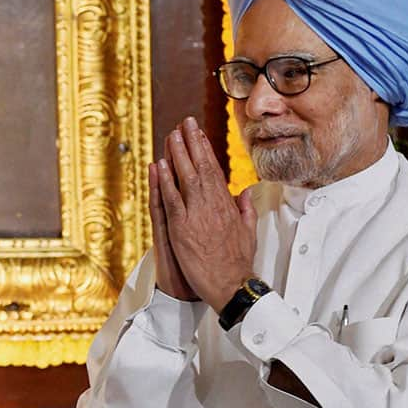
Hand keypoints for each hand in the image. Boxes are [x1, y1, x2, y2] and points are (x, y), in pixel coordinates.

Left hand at [156, 117, 257, 310]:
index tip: (198, 133)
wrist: (231, 284)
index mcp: (226, 204)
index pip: (214, 169)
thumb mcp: (248, 231)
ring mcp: (196, 214)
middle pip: (200, 166)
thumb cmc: (238, 262)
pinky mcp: (182, 227)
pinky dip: (165, 181)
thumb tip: (243, 192)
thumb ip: (245, 209)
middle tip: (184, 122)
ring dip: (177, 154)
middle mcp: (212, 204)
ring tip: (171, 134)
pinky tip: (160, 165)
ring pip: (185, 177)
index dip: (204, 150)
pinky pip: (171, 199)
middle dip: (191, 142)